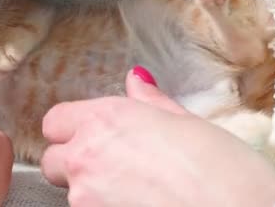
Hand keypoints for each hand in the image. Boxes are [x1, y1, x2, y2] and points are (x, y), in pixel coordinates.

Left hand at [40, 67, 274, 206]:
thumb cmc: (223, 170)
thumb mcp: (187, 123)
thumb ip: (149, 102)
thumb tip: (137, 80)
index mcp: (106, 118)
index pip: (55, 120)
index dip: (71, 130)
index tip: (88, 136)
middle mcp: (86, 154)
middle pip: (52, 159)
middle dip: (72, 163)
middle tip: (110, 168)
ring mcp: (86, 195)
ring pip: (70, 192)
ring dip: (90, 191)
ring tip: (136, 192)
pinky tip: (140, 205)